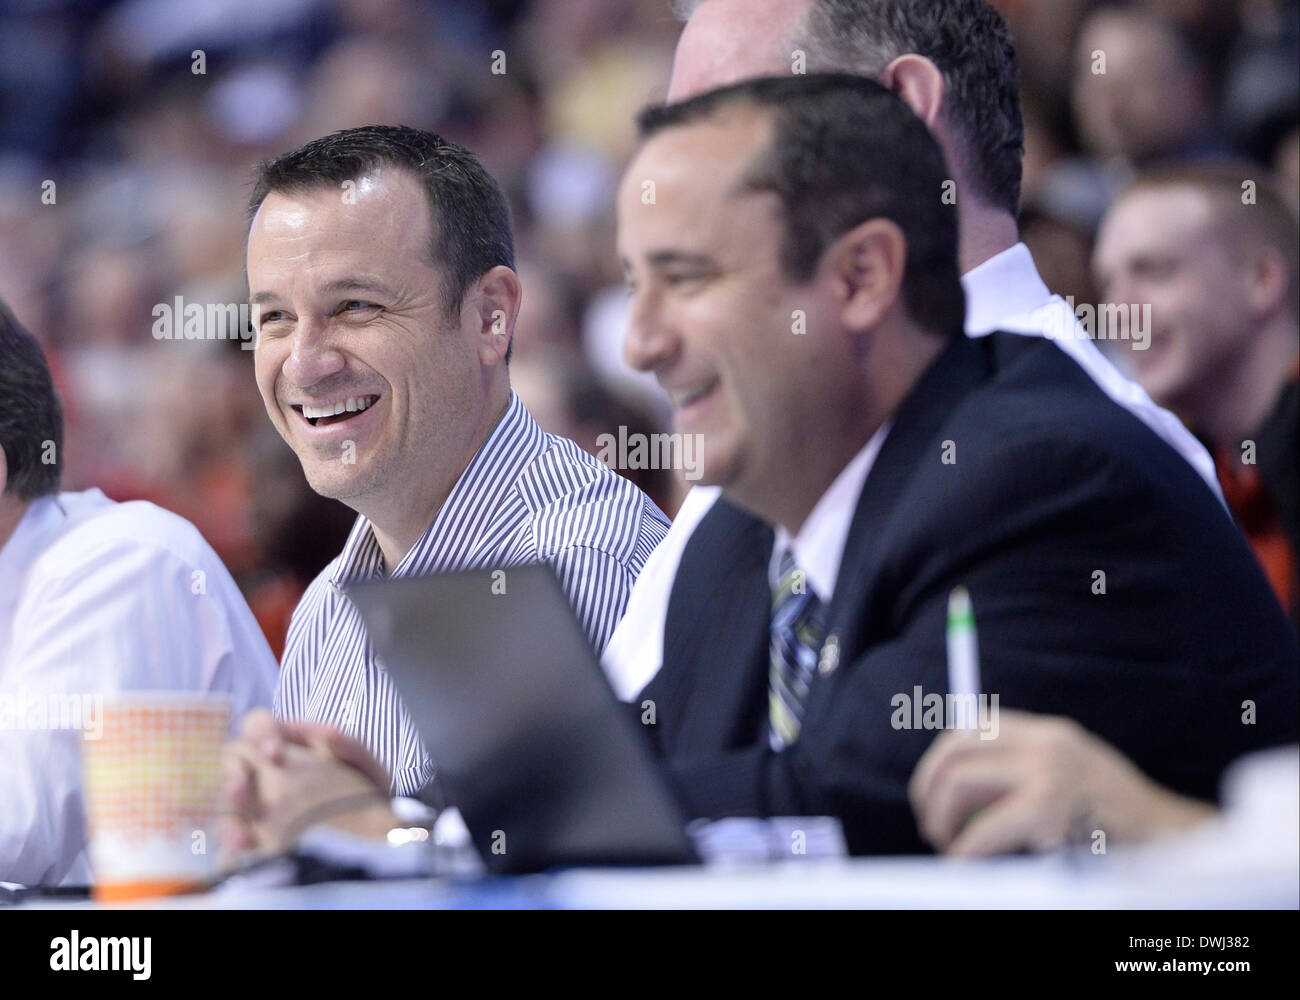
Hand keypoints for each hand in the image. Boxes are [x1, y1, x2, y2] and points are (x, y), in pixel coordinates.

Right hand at [220, 709, 397, 862]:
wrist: (375, 834)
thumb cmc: (364, 790)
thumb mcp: (365, 767)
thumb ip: (351, 746)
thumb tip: (330, 732)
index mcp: (284, 743)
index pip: (258, 725)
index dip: (260, 734)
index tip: (275, 754)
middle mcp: (260, 770)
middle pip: (231, 762)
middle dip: (233, 775)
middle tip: (240, 793)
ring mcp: (252, 804)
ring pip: (226, 805)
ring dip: (229, 819)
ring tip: (241, 838)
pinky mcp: (251, 836)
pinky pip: (234, 839)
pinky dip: (237, 846)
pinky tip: (246, 855)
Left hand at [908, 709, 1214, 855]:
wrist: (1173, 845)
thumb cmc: (1117, 825)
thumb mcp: (1069, 780)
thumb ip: (1023, 774)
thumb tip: (957, 792)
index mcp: (1047, 733)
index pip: (970, 729)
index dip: (938, 763)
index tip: (931, 796)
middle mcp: (1046, 742)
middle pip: (955, 750)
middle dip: (930, 791)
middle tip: (935, 829)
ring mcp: (1050, 771)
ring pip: (960, 782)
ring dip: (943, 820)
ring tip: (952, 848)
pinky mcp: (1051, 807)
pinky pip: (985, 827)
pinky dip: (966, 849)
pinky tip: (967, 861)